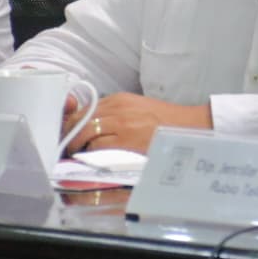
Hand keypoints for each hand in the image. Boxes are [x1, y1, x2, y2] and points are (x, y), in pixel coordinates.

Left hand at [64, 93, 212, 154]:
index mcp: (120, 99)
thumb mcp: (137, 108)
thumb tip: (92, 126)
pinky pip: (98, 146)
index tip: (68, 133)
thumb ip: (116, 113)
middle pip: (80, 119)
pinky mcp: (127, 140)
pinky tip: (92, 159)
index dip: (71, 122)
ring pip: (85, 132)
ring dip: (78, 146)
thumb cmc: (165, 122)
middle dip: (69, 135)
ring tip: (78, 155)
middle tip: (68, 148)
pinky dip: (91, 154)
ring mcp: (122, 123)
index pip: (84, 108)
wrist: (189, 127)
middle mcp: (118, 108)